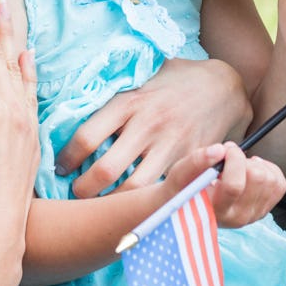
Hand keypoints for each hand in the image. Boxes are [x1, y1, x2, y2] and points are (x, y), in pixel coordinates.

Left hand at [57, 58, 251, 198]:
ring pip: (133, 189)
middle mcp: (148, 125)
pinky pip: (162, 189)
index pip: (87, 137)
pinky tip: (133, 206)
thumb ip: (116, 96)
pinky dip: (145, 201)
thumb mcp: (142, 77)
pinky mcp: (190, 160)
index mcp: (130, 102)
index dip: (67, 158)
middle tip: (75, 195)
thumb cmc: (175, 80)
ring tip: (100, 208)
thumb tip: (74, 106)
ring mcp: (170, 145)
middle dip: (83, 191)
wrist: (224, 85)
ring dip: (112, 203)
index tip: (61, 168)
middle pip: (105, 170)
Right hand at [162, 143, 285, 228]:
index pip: (235, 185)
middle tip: (228, 157)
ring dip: (256, 165)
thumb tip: (219, 150)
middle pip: (258, 178)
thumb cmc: (182, 189)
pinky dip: (269, 170)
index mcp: (216, 211)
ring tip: (238, 166)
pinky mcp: (263, 210)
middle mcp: (238, 218)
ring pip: (271, 180)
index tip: (225, 149)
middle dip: (244, 159)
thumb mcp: (180, 174)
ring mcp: (253, 216)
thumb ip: (197, 161)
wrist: (188, 208)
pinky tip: (251, 170)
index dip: (234, 159)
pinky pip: (279, 185)